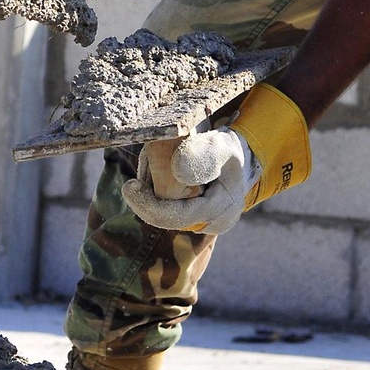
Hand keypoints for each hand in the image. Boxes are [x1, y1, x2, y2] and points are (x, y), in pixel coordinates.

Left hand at [121, 82, 312, 234]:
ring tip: (150, 166)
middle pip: (165, 216)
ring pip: (164, 211)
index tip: (128, 186)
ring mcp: (203, 221)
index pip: (175, 218)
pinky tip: (155, 174)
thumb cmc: (232, 149)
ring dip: (151, 192)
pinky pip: (167, 206)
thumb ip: (203, 155)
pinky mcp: (194, 215)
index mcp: (219, 213)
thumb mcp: (222, 145)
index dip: (148, 206)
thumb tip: (177, 168)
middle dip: (146, 196)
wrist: (241, 155)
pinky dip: (156, 191)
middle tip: (137, 173)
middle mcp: (211, 224)